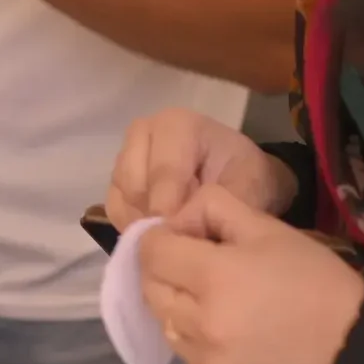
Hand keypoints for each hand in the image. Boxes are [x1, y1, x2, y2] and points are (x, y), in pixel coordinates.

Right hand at [108, 108, 294, 227]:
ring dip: (146, 223)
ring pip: (122, 199)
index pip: (164, 170)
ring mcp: (126, 157)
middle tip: (184, 236)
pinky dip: (137, 226)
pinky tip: (163, 231)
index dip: (171, 208)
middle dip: (157, 216)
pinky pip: (116, 211)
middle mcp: (144, 133)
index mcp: (177, 125)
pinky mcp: (118, 182)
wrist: (237, 181)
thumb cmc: (244, 178)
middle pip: (135, 184)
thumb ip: (218, 204)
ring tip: (177, 232)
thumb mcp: (248, 188)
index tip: (184, 239)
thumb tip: (180, 225)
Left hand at [140, 185, 363, 363]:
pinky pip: (186, 356)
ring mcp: (206, 360)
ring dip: (177, 306)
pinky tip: (227, 330)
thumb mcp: (266, 226)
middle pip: (151, 289)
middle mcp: (200, 323)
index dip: (161, 238)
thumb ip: (211, 208)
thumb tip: (174, 219)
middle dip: (165, 271)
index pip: (151, 252)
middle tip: (196, 265)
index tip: (184, 237)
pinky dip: (195, 339)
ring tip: (213, 299)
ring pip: (164, 323)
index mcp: (213, 276)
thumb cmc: (312, 277)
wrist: (352, 344)